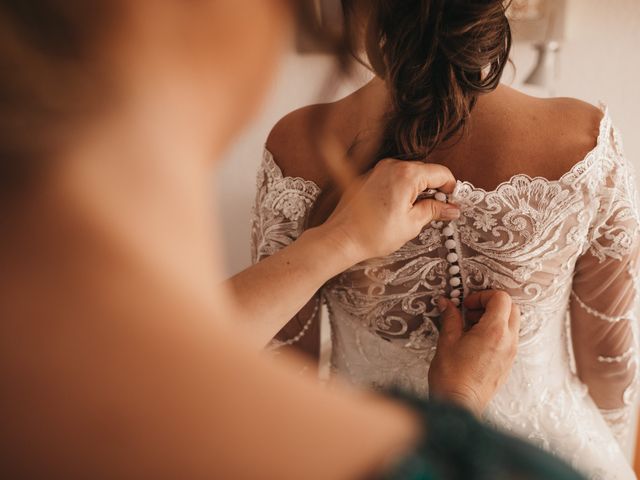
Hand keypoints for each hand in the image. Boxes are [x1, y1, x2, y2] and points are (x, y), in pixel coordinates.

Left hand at [319, 159, 459, 262]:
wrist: (342, 238)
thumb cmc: (372, 234)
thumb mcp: (412, 224)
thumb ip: (434, 211)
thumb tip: (451, 209)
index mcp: (407, 174)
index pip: (441, 172)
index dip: (451, 189)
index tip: (453, 203)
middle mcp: (392, 166)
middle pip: (425, 172)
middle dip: (434, 191)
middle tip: (437, 212)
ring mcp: (379, 170)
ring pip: (410, 175)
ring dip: (418, 191)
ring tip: (415, 214)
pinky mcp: (370, 177)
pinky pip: (394, 178)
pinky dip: (402, 190)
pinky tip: (399, 210)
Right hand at [428, 290, 519, 415]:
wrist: (460, 405)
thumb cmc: (452, 376)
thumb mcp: (447, 341)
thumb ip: (450, 317)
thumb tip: (447, 303)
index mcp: (494, 331)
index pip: (501, 298)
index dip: (482, 295)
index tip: (467, 305)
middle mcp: (508, 340)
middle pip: (511, 308)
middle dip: (491, 304)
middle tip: (470, 312)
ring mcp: (511, 353)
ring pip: (511, 323)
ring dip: (494, 318)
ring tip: (470, 328)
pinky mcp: (508, 363)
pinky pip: (509, 338)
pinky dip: (496, 332)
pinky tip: (475, 341)